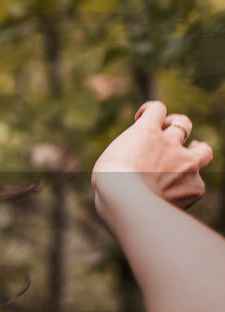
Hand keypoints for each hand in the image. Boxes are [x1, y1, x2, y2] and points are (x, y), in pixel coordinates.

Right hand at [92, 100, 213, 211]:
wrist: (125, 203)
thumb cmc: (108, 184)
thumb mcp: (109, 161)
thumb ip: (129, 156)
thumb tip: (134, 164)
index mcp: (146, 132)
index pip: (157, 108)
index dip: (150, 111)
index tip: (142, 119)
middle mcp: (170, 143)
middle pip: (183, 123)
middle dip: (176, 128)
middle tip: (168, 138)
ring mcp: (186, 164)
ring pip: (203, 151)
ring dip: (197, 152)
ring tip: (188, 161)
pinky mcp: (194, 187)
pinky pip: (196, 186)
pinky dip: (187, 189)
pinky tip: (175, 196)